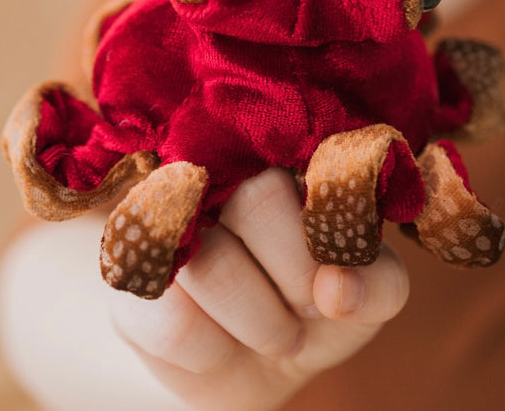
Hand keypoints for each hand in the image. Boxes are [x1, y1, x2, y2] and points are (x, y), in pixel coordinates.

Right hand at [108, 168, 409, 410]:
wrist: (252, 358)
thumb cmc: (315, 302)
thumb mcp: (368, 292)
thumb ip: (376, 283)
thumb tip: (336, 288)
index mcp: (281, 146)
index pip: (312, 159)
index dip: (330, 229)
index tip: (339, 273)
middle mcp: (217, 162)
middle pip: (258, 197)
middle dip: (299, 276)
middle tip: (308, 304)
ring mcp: (164, 214)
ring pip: (212, 264)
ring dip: (262, 323)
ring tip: (277, 331)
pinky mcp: (128, 275)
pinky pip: (174, 323)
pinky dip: (216, 354)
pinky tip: (222, 342)